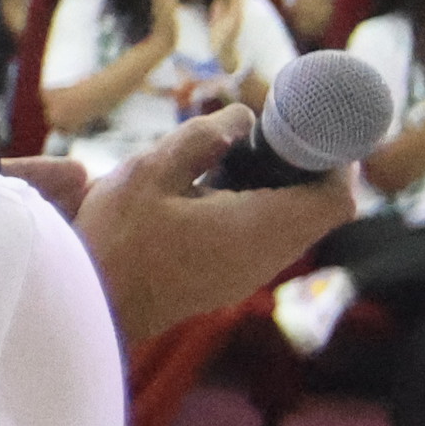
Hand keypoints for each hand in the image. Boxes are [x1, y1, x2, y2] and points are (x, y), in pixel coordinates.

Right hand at [23, 106, 350, 350]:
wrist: (87, 307)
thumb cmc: (114, 242)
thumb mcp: (149, 172)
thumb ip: (201, 139)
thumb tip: (241, 118)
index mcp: (258, 229)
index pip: (335, 200)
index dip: (337, 159)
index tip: (313, 126)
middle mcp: (265, 259)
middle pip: (318, 211)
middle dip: (305, 165)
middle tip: (273, 131)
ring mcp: (247, 275)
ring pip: (293, 225)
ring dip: (280, 187)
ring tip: (241, 155)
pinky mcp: (228, 280)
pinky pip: (267, 239)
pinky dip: (259, 207)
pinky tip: (216, 189)